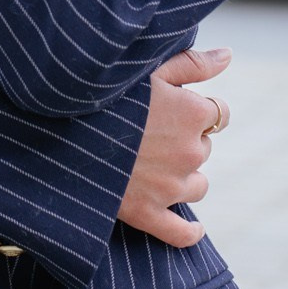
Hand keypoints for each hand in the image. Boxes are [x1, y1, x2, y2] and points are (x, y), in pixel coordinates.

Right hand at [118, 46, 231, 247]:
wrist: (58, 131)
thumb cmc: (104, 94)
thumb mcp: (149, 70)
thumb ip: (193, 63)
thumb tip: (229, 56)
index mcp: (193, 113)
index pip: (219, 114)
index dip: (197, 111)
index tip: (175, 110)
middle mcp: (189, 151)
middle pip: (204, 148)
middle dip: (185, 141)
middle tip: (151, 133)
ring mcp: (170, 186)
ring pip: (198, 186)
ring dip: (185, 178)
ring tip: (154, 167)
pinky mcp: (148, 213)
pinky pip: (181, 232)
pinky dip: (190, 232)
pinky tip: (194, 229)